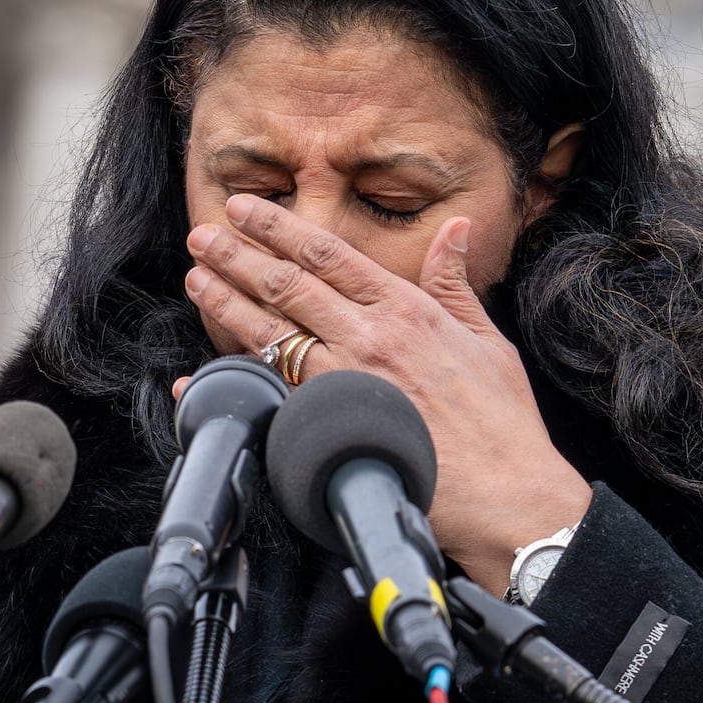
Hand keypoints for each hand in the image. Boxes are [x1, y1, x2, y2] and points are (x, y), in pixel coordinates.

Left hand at [183, 191, 588, 590]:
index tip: (248, 208)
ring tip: (196, 279)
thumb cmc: (501, 423)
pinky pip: (267, 395)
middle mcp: (368, 338)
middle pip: (286, 284)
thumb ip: (454, 283)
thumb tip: (454, 230)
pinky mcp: (330, 428)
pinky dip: (229, 381)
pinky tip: (200, 373)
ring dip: (225, 302)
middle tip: (202, 235)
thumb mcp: (487, 339)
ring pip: (268, 331)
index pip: (328, 254)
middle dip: (237, 254)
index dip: (279, 226)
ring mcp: (343, 383)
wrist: (506, 494)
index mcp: (405, 309)